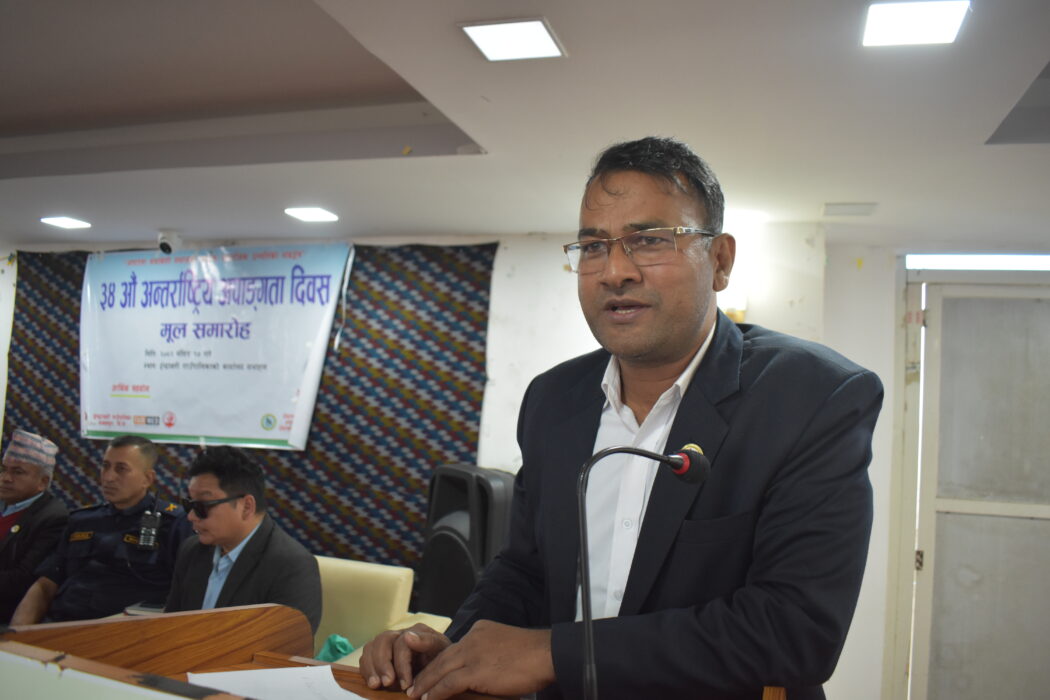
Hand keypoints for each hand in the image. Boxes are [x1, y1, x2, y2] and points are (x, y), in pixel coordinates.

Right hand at [359, 623, 450, 690]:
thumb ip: (428, 642)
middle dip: (382, 664)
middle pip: (382, 641)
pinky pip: (366, 656)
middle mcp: (399, 634)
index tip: (405, 685)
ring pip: (371, 647)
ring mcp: (388, 642)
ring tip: (375, 685)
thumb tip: (408, 636)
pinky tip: (372, 682)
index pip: (402, 643)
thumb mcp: (441, 650)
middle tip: (386, 683)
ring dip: (371, 667)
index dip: (401, 665)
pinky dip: (366, 669)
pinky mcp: (379, 654)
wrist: (440, 665)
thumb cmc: (441, 658)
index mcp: (416, 631)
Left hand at [407, 620, 554, 699]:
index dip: (439, 663)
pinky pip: (449, 683)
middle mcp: (472, 638)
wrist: (547, 653)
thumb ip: (489, 654)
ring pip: (441, 669)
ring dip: (425, 684)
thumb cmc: (534, 655)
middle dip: (425, 673)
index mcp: (479, 631)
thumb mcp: (506, 647)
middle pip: (442, 657)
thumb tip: (483, 672)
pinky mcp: (476, 670)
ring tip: (414, 695)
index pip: (453, 648)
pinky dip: (436, 692)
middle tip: (412, 685)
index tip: (429, 673)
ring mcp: (473, 653)